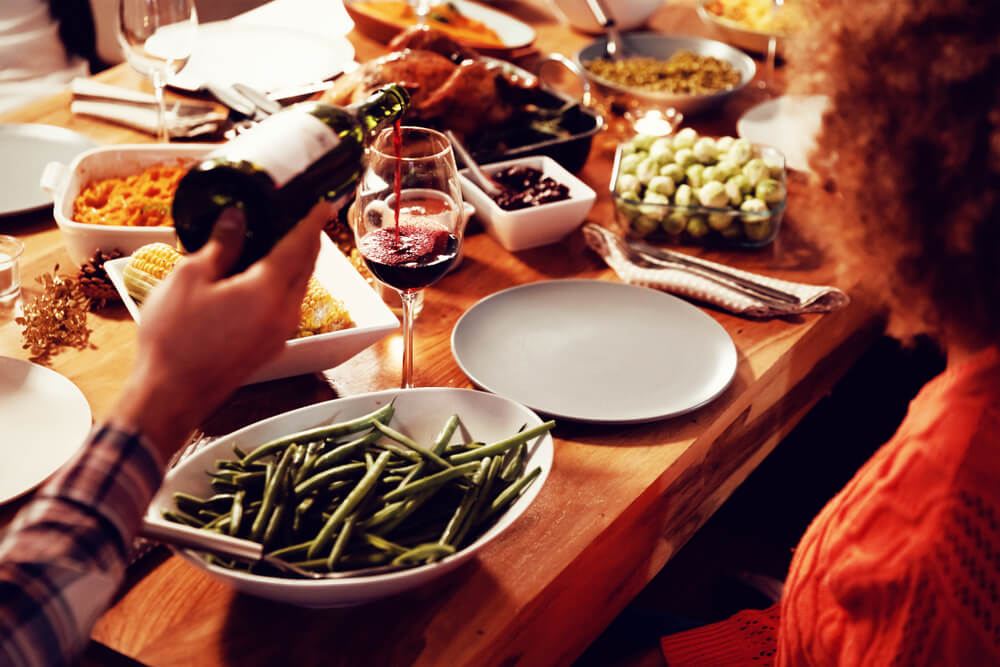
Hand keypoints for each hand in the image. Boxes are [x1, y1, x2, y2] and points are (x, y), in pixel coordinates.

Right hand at [110, 202, 335, 460]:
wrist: (171, 396)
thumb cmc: (175, 337)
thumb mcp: (191, 278)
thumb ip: (221, 245)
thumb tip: (237, 218)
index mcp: (269, 290)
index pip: (300, 245)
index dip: (312, 220)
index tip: (324, 202)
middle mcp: (285, 312)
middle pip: (306, 267)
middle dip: (308, 240)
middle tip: (304, 216)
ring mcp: (280, 333)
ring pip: (298, 288)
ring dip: (296, 263)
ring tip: (282, 240)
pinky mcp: (269, 346)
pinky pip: (286, 305)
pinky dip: (282, 284)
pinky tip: (262, 276)